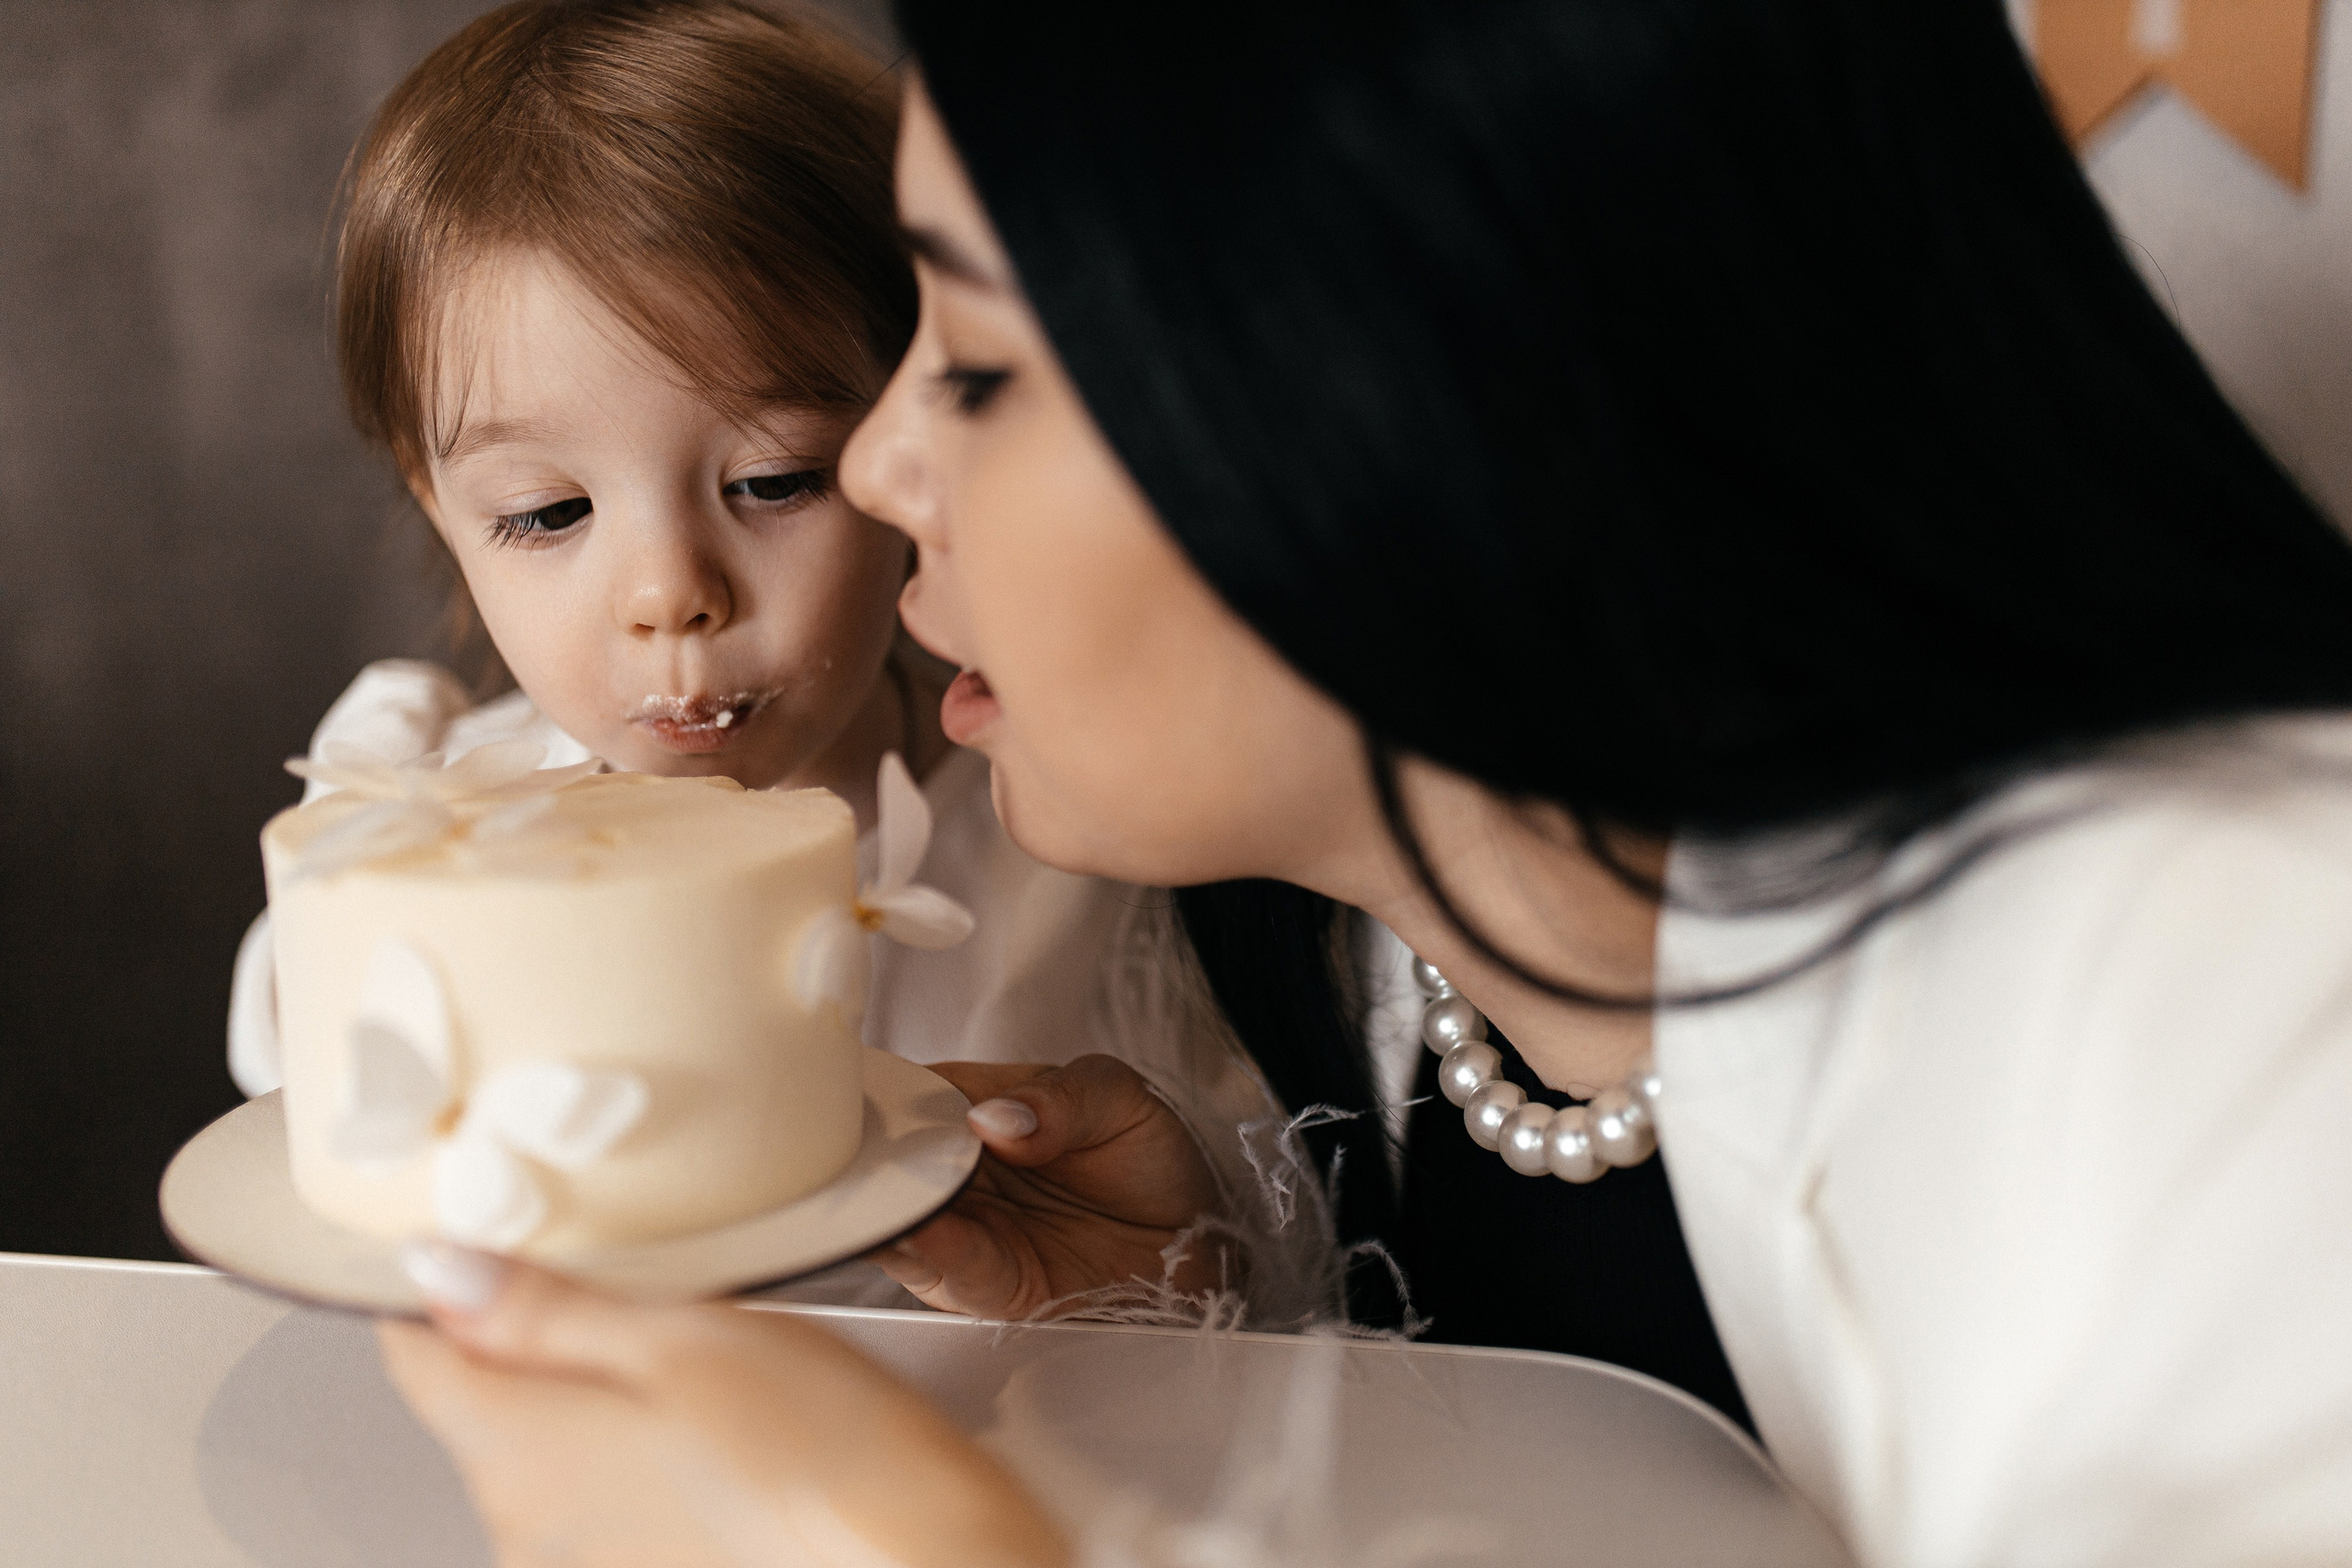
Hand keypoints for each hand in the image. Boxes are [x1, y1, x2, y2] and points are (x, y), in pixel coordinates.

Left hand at [381, 1249, 1067, 1567]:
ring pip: (548, 1447)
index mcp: (518, 1451)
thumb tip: (439, 1271)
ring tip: (699, 1355)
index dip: (445, 1277)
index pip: (413, 1350)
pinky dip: (638, 1452)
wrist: (923, 1558)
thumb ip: (544, 1309)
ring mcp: (581, 1566)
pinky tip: (718, 1427)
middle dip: (537, 1334)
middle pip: (482, 1400)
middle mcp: (527, 1526)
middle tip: (640, 1283)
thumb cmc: (823, 1454)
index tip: (501, 1230)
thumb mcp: (683, 1334)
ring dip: (595, 1394)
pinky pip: (602, 1498)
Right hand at [872, 1054, 1228, 1318]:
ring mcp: (962, 1230)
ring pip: (900, 1221)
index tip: (845, 1094)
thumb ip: (1061, 1099)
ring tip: (883, 1193)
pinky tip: (923, 1231)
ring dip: (884, 1211)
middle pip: (883, 1165)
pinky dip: (932, 1252)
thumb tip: (998, 1118)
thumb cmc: (1144, 1157)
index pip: (899, 1095)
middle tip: (847, 1149)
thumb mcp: (1115, 1098)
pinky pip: (951, 1268)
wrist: (1192, 1234)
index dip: (868, 1095)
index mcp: (967, 1107)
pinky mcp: (989, 1285)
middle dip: (861, 1160)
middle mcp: (950, 1173)